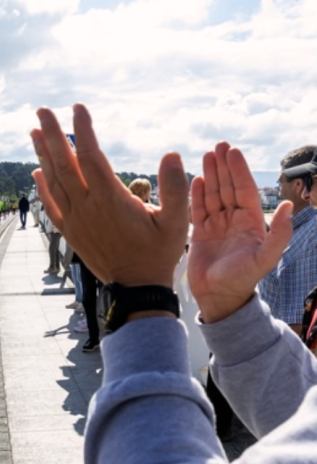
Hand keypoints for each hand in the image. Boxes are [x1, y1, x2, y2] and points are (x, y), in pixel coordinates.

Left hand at [30, 104, 188, 287]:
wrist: (137, 288)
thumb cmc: (159, 253)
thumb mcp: (177, 221)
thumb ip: (174, 188)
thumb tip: (172, 154)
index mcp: (111, 200)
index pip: (92, 156)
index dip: (83, 130)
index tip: (78, 108)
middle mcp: (88, 207)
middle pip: (65, 164)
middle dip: (53, 135)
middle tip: (42, 111)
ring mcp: (75, 220)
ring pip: (53, 182)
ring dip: (43, 155)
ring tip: (35, 131)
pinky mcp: (70, 232)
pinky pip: (51, 205)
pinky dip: (42, 186)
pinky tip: (36, 170)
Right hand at [187, 142, 292, 322]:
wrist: (219, 297)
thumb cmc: (243, 279)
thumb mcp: (265, 258)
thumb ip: (279, 233)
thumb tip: (286, 205)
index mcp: (251, 222)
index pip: (244, 190)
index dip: (238, 170)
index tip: (232, 152)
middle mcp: (234, 220)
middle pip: (228, 187)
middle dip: (224, 166)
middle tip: (218, 146)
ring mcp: (217, 226)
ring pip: (213, 195)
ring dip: (211, 175)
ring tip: (206, 156)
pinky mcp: (200, 233)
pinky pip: (198, 209)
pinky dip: (197, 194)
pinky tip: (195, 179)